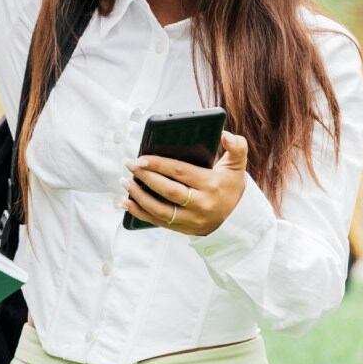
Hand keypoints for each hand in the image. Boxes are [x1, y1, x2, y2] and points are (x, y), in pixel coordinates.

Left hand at [123, 131, 248, 236]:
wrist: (236, 218)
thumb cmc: (230, 186)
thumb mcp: (237, 165)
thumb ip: (237, 147)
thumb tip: (224, 135)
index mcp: (211, 185)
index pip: (181, 172)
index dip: (159, 165)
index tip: (141, 158)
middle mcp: (201, 204)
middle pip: (168, 191)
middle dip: (146, 177)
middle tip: (130, 165)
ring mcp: (191, 220)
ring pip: (160, 210)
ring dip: (139, 196)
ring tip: (125, 182)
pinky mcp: (182, 229)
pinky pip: (157, 222)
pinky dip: (139, 213)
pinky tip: (126, 202)